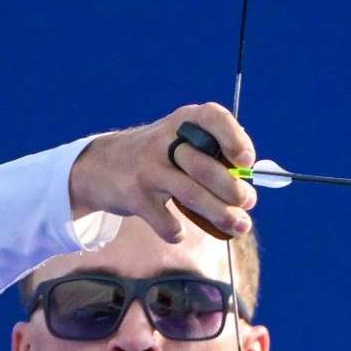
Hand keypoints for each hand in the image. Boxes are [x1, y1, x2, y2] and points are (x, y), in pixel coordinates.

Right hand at [69, 103, 258, 241]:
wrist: (101, 166)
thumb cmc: (159, 157)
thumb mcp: (182, 141)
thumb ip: (213, 157)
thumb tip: (249, 186)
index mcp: (184, 121)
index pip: (213, 118)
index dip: (235, 139)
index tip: (246, 163)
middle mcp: (165, 140)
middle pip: (206, 166)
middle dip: (233, 189)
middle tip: (249, 202)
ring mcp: (148, 168)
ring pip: (191, 194)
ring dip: (221, 214)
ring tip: (240, 226)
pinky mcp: (134, 195)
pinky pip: (163, 220)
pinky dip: (175, 230)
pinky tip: (180, 232)